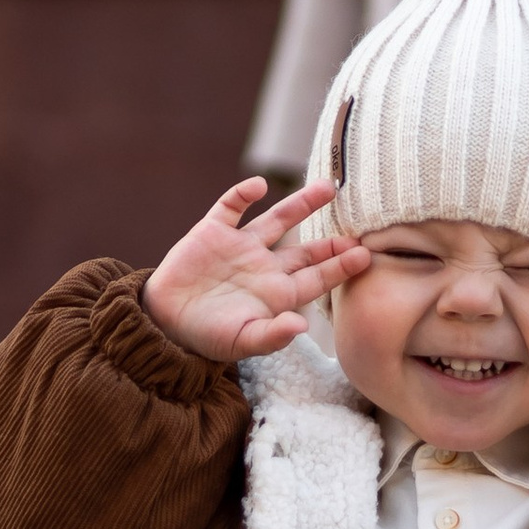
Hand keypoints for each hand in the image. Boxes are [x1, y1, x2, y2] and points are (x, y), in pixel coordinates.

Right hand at [144, 176, 369, 362]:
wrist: (164, 322)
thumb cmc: (207, 338)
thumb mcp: (242, 343)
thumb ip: (272, 336)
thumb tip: (302, 327)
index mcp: (276, 294)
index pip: (317, 278)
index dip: (340, 267)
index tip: (365, 255)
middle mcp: (264, 266)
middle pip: (305, 248)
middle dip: (330, 240)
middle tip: (359, 227)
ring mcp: (240, 247)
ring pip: (277, 219)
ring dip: (301, 204)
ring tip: (327, 187)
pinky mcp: (213, 232)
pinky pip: (231, 206)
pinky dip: (243, 194)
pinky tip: (258, 186)